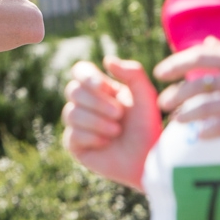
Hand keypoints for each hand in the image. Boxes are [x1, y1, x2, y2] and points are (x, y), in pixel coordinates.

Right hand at [62, 57, 162, 189]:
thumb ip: (133, 73)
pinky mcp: (74, 144)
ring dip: (98, 122)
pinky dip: (93, 138)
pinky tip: (107, 143)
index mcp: (100, 89)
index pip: (80, 71)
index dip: (88, 77)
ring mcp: (77, 124)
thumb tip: (106, 60)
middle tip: (119, 114)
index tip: (105, 87)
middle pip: (72, 90)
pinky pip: (72, 134)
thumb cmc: (148, 128)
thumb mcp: (146, 96)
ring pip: (71, 113)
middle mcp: (85, 104)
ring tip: (117, 131)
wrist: (148, 160)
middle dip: (98, 103)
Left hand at [154, 36, 219, 138]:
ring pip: (204, 107)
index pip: (198, 56)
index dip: (174, 64)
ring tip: (176, 120)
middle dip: (174, 94)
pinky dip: (207, 131)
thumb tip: (208, 42)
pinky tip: (199, 135)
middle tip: (162, 102)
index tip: (159, 73)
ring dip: (186, 115)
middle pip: (196, 84)